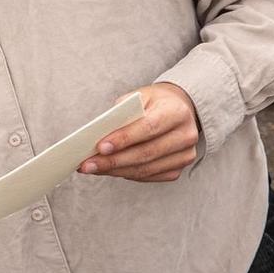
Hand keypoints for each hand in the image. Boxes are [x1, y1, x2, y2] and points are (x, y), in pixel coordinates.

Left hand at [78, 84, 201, 182]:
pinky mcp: (179, 168)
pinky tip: (110, 170)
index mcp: (177, 112)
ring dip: (116, 170)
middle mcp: (186, 135)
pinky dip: (127, 174)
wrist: (179, 109)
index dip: (124, 139)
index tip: (100, 147)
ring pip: (146, 169)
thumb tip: (98, 134)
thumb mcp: (139, 96)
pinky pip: (149, 176)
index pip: (148, 127)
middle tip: (88, 164)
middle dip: (113, 161)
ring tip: (93, 168)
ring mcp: (185, 154)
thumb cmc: (154, 102)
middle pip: (146, 153)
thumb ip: (122, 112)